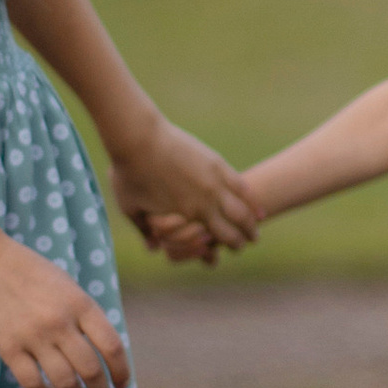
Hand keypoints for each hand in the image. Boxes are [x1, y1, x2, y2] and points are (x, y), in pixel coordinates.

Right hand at [0, 232, 130, 387]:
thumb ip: (85, 315)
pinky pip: (32, 383)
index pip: (112, 346)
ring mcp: (33, 336)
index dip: (121, 372)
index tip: (121, 384)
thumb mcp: (67, 286)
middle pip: (91, 370)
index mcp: (80, 303)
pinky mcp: (8, 347)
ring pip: (64, 382)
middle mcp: (60, 321)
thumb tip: (104, 352)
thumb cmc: (30, 273)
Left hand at [111, 120, 259, 257]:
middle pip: (236, 225)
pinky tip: (255, 202)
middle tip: (252, 240)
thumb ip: (144, 230)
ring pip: (242, 205)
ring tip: (258, 223)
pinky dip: (250, 196)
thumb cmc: (129, 174)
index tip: (235, 249)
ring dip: (252, 218)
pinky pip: (240, 183)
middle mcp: (206, 202)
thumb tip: (153, 248)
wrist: (138, 139)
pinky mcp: (216, 163)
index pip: (218, 238)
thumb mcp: (131, 207)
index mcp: (188, 216)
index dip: (230, 245)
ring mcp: (214, 181)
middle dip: (245, 236)